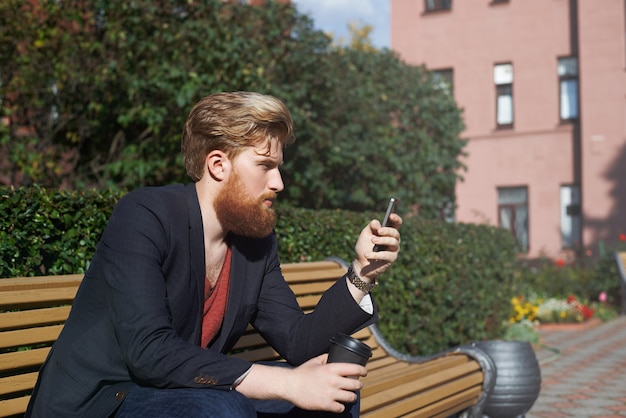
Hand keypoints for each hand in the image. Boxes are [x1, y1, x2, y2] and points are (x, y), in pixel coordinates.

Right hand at [236, 354, 365, 412]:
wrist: (290, 385)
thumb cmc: (301, 373)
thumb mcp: (315, 361)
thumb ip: (326, 357)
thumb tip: (334, 355)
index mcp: (332, 368)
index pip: (355, 369)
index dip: (363, 371)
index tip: (364, 372)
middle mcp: (334, 381)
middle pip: (356, 385)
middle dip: (358, 385)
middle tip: (356, 385)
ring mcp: (331, 394)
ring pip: (351, 397)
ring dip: (351, 396)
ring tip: (348, 395)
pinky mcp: (326, 404)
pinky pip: (341, 408)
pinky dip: (340, 406)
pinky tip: (338, 404)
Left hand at [354, 213, 401, 280]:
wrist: (361, 263)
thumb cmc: (364, 246)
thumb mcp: (365, 234)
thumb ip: (371, 227)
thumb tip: (378, 224)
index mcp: (388, 232)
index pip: (396, 223)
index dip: (396, 219)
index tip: (390, 215)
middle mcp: (394, 240)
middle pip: (396, 233)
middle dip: (387, 231)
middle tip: (379, 231)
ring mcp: (394, 250)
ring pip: (393, 243)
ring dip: (382, 240)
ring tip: (373, 240)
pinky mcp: (391, 259)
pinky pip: (386, 255)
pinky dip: (376, 254)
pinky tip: (367, 255)